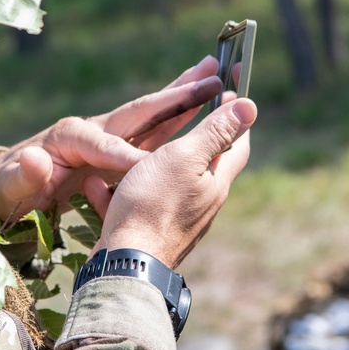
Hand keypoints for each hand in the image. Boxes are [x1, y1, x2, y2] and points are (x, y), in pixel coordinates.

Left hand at [0, 56, 222, 220]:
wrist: (2, 187)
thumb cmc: (5, 187)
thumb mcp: (9, 183)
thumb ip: (24, 174)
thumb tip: (37, 159)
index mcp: (69, 135)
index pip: (105, 146)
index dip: (127, 160)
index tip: (153, 171)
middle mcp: (91, 130)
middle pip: (139, 112)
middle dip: (176, 95)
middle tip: (213, 71)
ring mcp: (105, 139)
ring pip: (152, 119)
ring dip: (184, 101)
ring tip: (215, 78)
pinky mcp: (112, 152)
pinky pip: (151, 138)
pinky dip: (177, 125)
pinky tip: (200, 117)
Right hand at [88, 97, 255, 267]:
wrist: (124, 264)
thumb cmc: (153, 205)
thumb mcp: (185, 158)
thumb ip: (214, 132)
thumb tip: (251, 106)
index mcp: (215, 181)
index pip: (237, 141)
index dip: (236, 113)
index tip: (232, 85)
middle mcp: (202, 203)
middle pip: (201, 163)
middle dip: (189, 139)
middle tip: (177, 114)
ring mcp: (175, 221)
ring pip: (161, 184)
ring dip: (143, 166)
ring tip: (124, 154)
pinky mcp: (147, 234)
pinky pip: (133, 204)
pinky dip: (117, 192)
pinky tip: (98, 187)